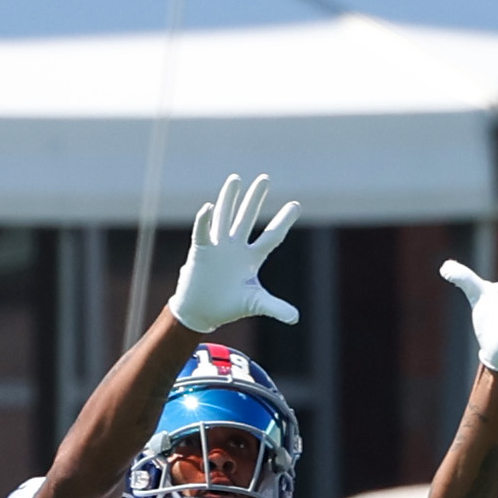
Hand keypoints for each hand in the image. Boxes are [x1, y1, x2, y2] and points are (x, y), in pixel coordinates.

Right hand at [167, 173, 303, 334]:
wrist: (201, 312)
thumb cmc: (229, 305)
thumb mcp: (255, 304)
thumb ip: (275, 307)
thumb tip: (296, 318)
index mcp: (252, 258)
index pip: (271, 236)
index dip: (283, 221)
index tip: (296, 205)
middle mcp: (236, 247)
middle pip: (247, 217)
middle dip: (255, 199)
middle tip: (264, 179)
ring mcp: (218, 246)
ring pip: (224, 217)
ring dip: (229, 199)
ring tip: (235, 179)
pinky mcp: (201, 250)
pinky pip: (203, 232)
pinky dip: (204, 220)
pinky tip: (208, 207)